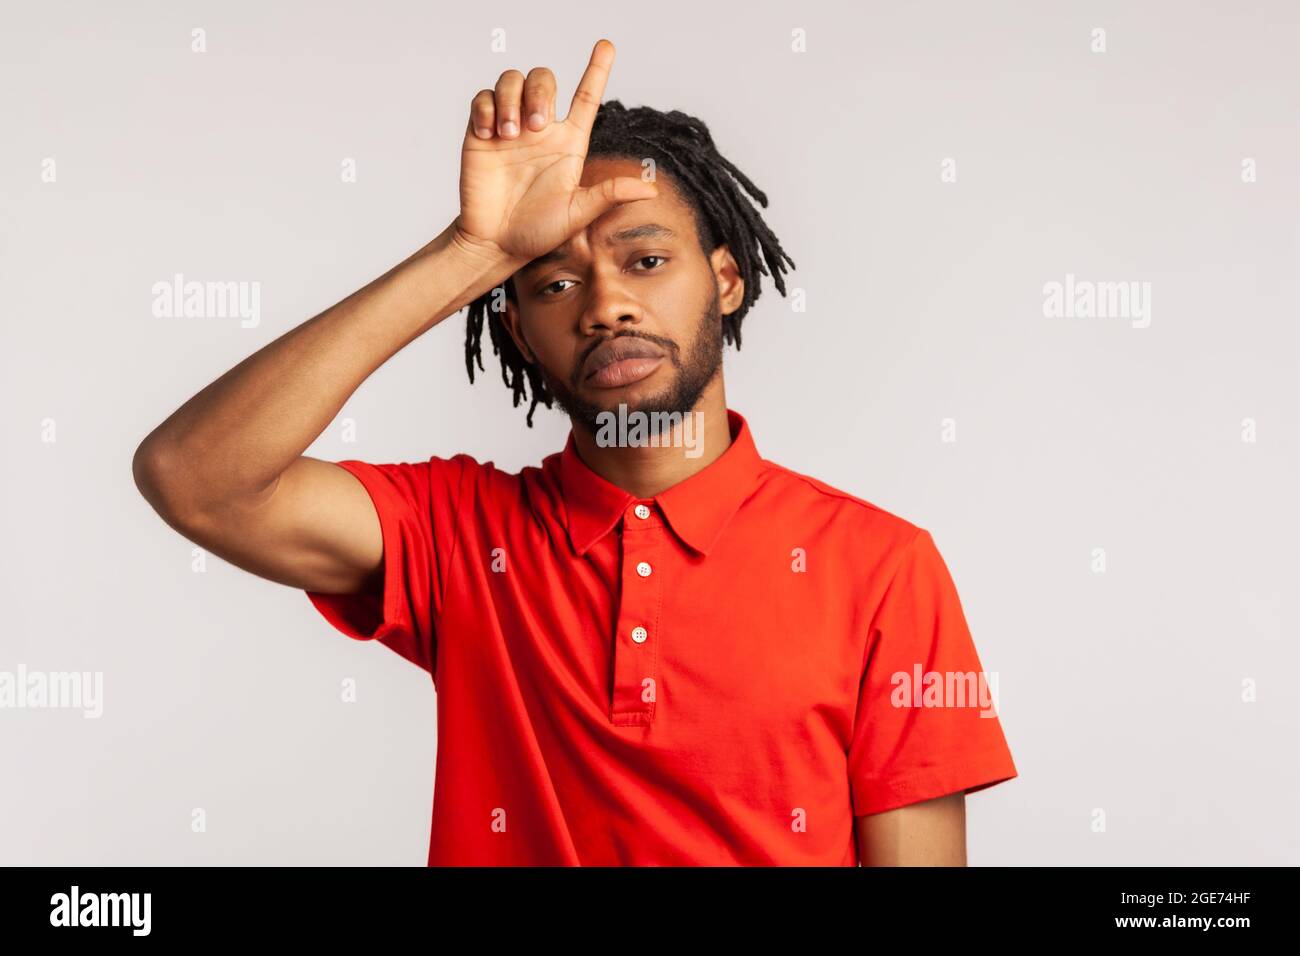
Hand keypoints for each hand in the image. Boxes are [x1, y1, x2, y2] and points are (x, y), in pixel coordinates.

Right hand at [452, 39, 658, 264]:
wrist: (496, 243)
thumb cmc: (538, 230)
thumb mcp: (578, 213)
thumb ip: (610, 194)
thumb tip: (651, 189)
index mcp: (569, 142)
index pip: (586, 97)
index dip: (597, 69)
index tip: (606, 46)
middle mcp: (541, 128)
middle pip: (544, 78)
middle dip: (539, 92)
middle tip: (534, 126)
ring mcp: (510, 127)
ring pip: (512, 80)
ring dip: (512, 99)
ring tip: (509, 134)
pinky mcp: (481, 132)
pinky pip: (483, 98)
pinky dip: (486, 108)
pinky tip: (490, 134)